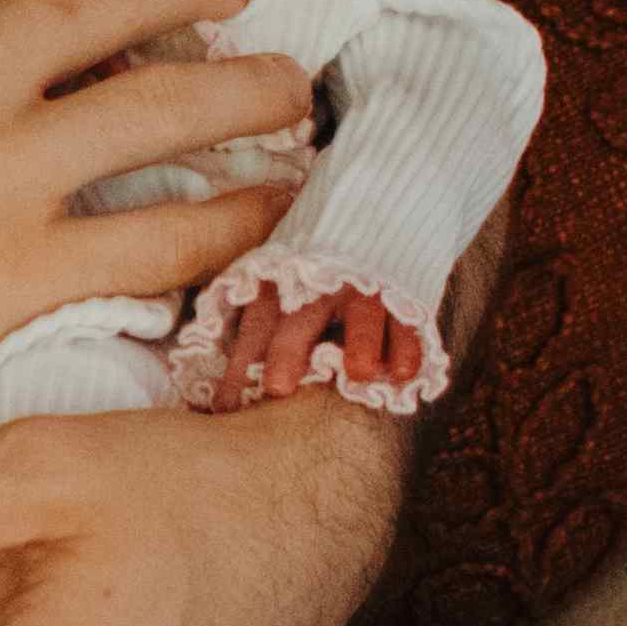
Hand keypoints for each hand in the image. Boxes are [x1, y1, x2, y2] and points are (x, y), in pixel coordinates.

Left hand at [205, 282, 419, 410]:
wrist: (372, 218)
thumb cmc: (311, 280)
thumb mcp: (277, 297)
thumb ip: (257, 344)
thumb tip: (220, 407)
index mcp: (281, 287)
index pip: (257, 326)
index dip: (242, 364)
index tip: (227, 407)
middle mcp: (318, 286)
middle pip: (301, 317)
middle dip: (288, 349)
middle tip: (278, 387)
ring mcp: (362, 285)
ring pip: (361, 312)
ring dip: (361, 341)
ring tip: (360, 373)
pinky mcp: (402, 288)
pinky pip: (406, 316)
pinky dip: (406, 342)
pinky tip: (404, 372)